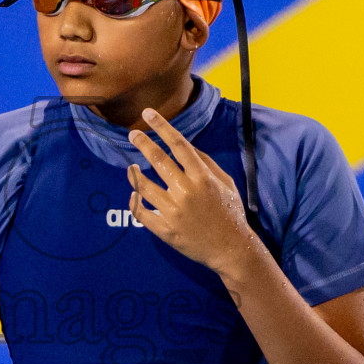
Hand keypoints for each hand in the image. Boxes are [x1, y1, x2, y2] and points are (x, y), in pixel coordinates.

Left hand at [126, 107, 262, 275]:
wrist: (231, 249)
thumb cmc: (230, 212)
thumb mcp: (226, 183)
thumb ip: (206, 162)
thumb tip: (185, 146)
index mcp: (202, 178)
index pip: (178, 144)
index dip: (161, 126)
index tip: (148, 113)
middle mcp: (186, 192)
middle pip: (158, 160)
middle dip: (143, 143)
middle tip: (132, 134)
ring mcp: (174, 212)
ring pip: (144, 186)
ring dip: (134, 174)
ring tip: (131, 168)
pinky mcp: (165, 230)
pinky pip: (141, 212)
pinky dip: (135, 202)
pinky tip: (134, 195)